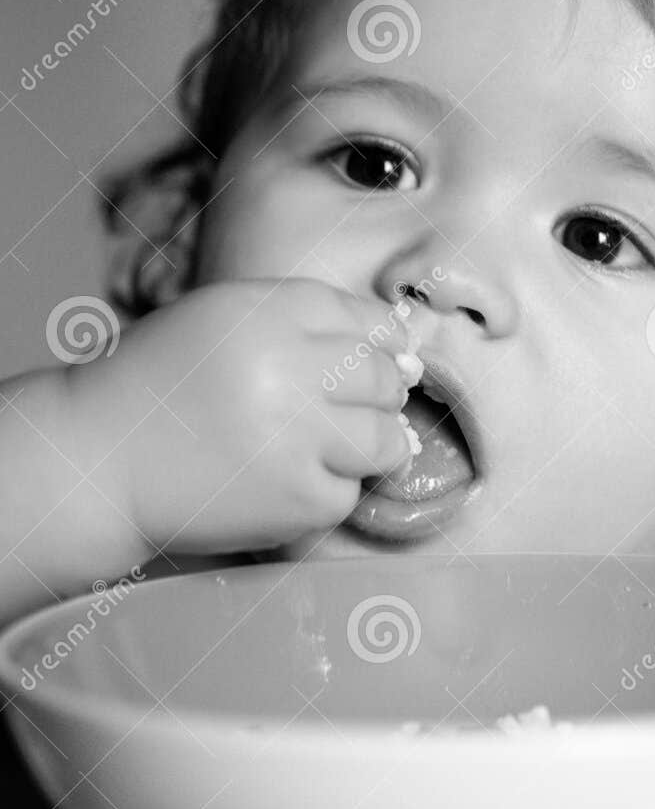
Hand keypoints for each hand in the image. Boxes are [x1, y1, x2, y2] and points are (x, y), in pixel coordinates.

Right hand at [66, 278, 414, 556]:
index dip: (382, 345)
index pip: (369, 320)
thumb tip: (402, 353)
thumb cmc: (161, 388)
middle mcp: (290, 367)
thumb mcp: (222, 320)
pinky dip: (325, 493)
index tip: (377, 363)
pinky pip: (348, 493)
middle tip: (340, 411)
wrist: (98, 460)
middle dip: (378, 396)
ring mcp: (298, 435)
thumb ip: (302, 322)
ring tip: (322, 449)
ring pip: (385, 439)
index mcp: (270, 312)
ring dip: (367, 447)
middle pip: (384, 378)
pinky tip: (281, 482)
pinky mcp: (298, 497)